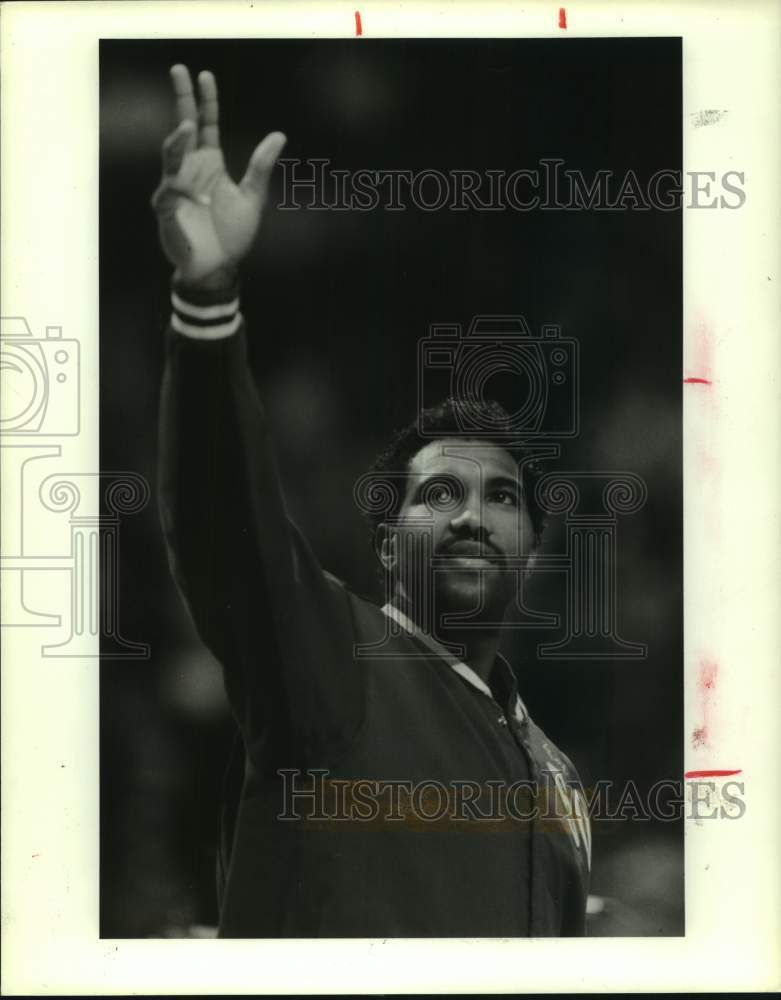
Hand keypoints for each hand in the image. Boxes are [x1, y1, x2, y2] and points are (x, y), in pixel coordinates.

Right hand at [151, 65, 286, 288]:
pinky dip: (181, 193)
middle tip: (179, 70)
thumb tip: (280, 134)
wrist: (219, 269)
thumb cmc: (232, 235)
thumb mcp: (252, 198)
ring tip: (188, 128)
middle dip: (181, 100)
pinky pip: (169, 195)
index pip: (206, 124)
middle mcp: (189, 170)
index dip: (206, 100)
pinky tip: (196, 197)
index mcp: (209, 163)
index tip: (205, 75)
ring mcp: (175, 189)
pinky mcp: (167, 211)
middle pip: (182, 128)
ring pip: (171, 157)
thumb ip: (261, 167)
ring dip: (178, 142)